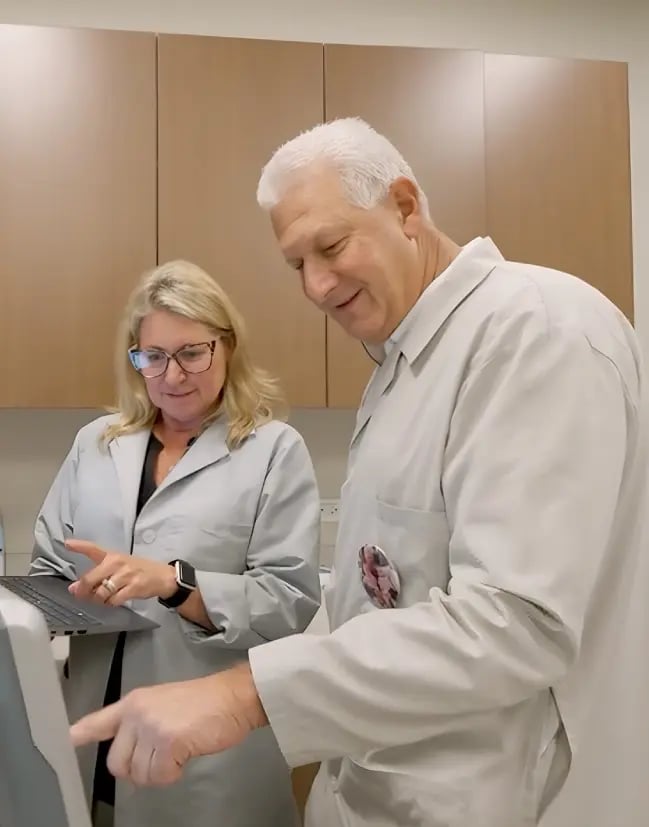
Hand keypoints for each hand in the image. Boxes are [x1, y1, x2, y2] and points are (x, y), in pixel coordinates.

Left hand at [64, 540, 176, 605]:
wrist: (162, 576)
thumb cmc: (138, 570)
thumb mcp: (120, 566)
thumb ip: (97, 575)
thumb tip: (75, 588)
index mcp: (112, 556)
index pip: (93, 549)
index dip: (80, 546)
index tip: (67, 543)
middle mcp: (117, 563)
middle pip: (90, 578)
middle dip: (83, 590)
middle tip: (81, 594)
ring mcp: (126, 575)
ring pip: (101, 592)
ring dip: (98, 599)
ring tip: (102, 598)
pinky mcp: (133, 587)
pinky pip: (113, 600)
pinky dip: (110, 603)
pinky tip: (113, 600)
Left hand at [69, 663, 267, 785]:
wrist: (233, 696)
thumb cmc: (206, 702)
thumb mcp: (164, 703)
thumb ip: (141, 722)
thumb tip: (129, 750)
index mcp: (134, 702)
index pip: (99, 721)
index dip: (80, 734)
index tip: (66, 740)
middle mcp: (137, 712)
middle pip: (118, 762)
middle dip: (139, 768)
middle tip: (163, 755)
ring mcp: (151, 726)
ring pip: (139, 774)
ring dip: (160, 771)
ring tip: (179, 750)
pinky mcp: (168, 740)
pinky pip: (160, 776)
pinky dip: (173, 774)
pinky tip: (186, 755)